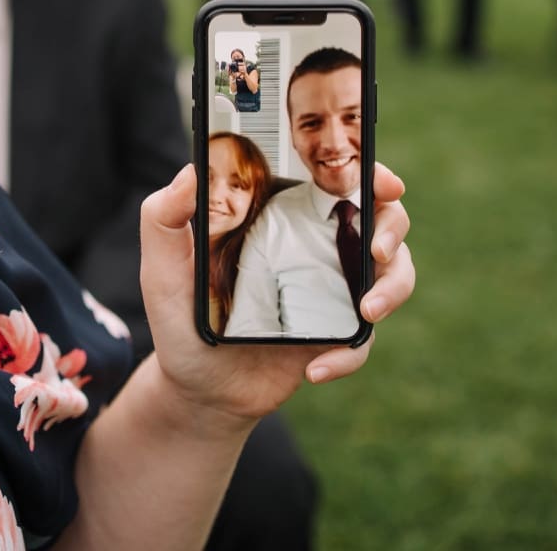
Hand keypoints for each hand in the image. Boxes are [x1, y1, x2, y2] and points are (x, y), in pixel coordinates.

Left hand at [138, 163, 414, 425]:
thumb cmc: (181, 315)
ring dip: (393, 287)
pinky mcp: (338, 333)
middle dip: (393, 226)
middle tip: (378, 247)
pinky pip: (363, 340)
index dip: (366, 170)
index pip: (335, 177)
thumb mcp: (163, 266)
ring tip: (367, 312)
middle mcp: (316, 244)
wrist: (197, 386)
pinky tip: (315, 369)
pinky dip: (348, 355)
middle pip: (381, 217)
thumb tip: (190, 171)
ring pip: (392, 273)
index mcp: (283, 214)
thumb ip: (163, 217)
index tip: (382, 180)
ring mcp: (334, 288)